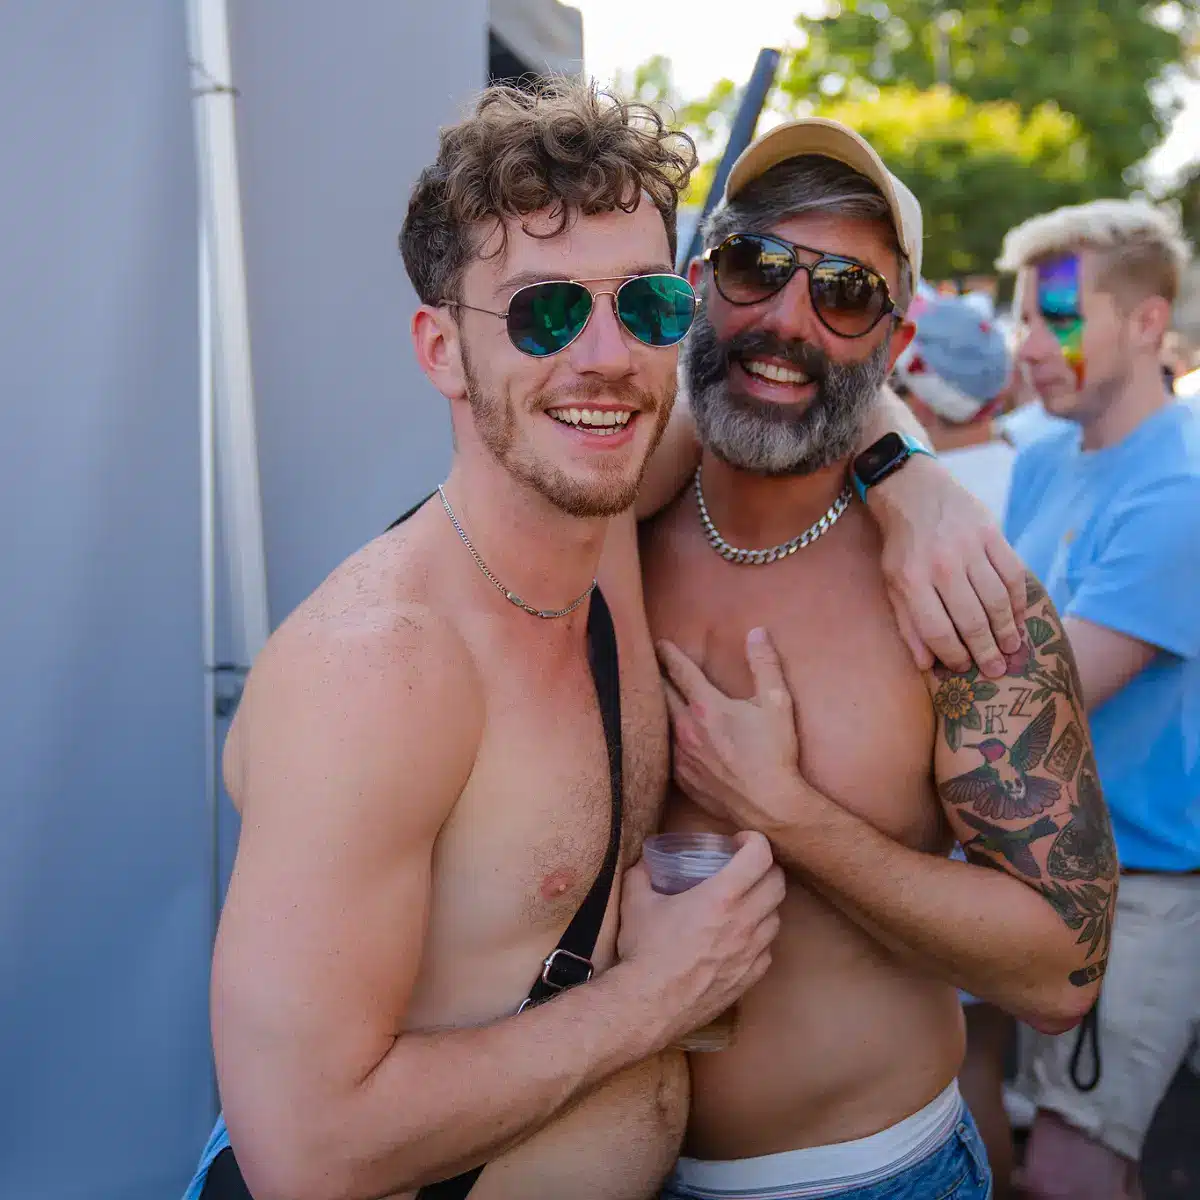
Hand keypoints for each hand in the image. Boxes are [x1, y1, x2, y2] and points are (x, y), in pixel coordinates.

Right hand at [616, 830, 783, 1046]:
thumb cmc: (644, 951)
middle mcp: (744, 921)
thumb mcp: (635, 901)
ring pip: (777, 916)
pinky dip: (759, 937)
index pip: (760, 856)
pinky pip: (768, 949)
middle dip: (765, 868)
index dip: (755, 841)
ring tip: (745, 903)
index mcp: (720, 896)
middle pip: (778, 883)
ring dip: (765, 903)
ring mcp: (751, 952)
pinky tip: (740, 937)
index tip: (741, 841)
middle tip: (747, 868)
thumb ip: (641, 874)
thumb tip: (645, 861)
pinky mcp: (750, 977)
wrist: (649, 1005)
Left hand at [658, 629, 804, 832]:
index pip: (680, 672)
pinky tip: (669, 741)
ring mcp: (682, 756)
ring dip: (659, 710)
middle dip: (656, 678)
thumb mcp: (777, 703)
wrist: (769, 806)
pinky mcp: (684, 780)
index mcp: (707, 707)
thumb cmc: (775, 754)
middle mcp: (687, 729)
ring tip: (655, 701)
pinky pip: (668, 754)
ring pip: (662, 725)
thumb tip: (757, 632)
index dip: (669, 655)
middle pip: (662, 695)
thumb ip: (765, 664)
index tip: (660, 645)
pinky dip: (666, 742)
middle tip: (650, 666)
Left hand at [867, 453, 1026, 677]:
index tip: (964, 667)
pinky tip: (1018, 618)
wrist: (914, 490)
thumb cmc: (902, 546)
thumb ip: (908, 623)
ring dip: (1007, 630)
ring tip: (1011, 649)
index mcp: (912, 580)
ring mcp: (969, 547)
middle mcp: (942, 565)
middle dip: (986, 650)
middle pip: (971, 619)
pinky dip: (1019, 600)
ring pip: (997, 600)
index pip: (937, 630)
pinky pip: (1013, 573)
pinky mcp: (991, 533)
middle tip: (997, 670)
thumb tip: (926, 664)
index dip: (953, 655)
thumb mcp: (893, 583)